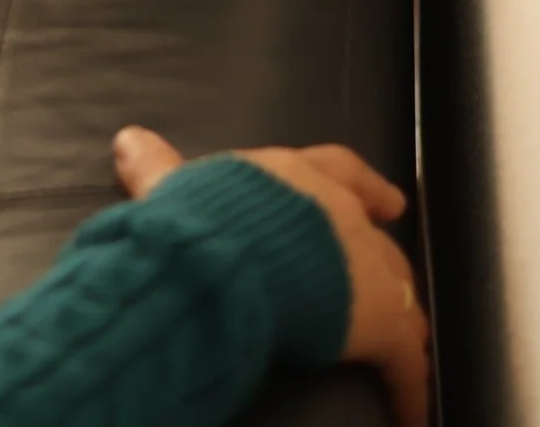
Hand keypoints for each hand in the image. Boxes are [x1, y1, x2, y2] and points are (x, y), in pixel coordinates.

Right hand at [114, 128, 425, 426]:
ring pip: (400, 294)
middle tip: (400, 285)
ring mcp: (366, 264)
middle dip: (386, 263)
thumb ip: (158, 167)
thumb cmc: (201, 220)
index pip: (340, 170)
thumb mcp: (176, 188)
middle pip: (377, 240)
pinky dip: (409, 387)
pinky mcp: (379, 320)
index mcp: (296, 179)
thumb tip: (127, 139)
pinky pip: (404, 358)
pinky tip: (411, 411)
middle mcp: (340, 213)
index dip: (365, 185)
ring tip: (412, 351)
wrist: (229, 262)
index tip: (390, 199)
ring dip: (403, 322)